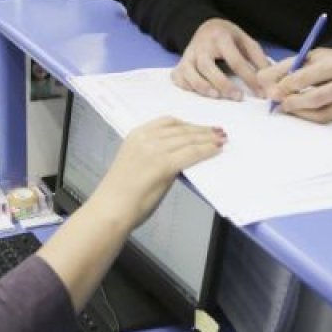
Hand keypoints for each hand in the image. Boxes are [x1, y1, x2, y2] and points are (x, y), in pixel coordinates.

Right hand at [92, 117, 224, 228]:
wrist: (111, 209)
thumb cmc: (121, 193)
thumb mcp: (136, 163)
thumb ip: (154, 154)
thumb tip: (178, 155)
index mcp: (136, 134)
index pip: (168, 122)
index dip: (188, 124)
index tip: (200, 127)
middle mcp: (145, 138)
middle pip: (181, 129)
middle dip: (202, 130)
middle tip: (217, 131)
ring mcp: (154, 150)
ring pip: (189, 139)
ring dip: (208, 139)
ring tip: (220, 140)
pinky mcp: (163, 165)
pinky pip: (191, 153)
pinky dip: (206, 151)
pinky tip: (215, 151)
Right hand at [172, 18, 268, 100]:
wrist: (206, 27)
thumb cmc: (228, 38)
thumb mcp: (245, 41)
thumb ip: (258, 59)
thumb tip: (270, 81)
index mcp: (221, 37)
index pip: (235, 60)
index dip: (249, 78)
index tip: (260, 93)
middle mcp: (201, 45)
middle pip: (207, 66)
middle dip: (222, 83)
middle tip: (237, 97)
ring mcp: (188, 55)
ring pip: (190, 72)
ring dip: (202, 86)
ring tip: (216, 96)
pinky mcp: (180, 64)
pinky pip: (178, 78)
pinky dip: (186, 87)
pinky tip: (199, 93)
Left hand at [257, 48, 331, 122]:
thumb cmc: (324, 62)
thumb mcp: (304, 58)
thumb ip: (281, 69)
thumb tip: (264, 86)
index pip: (307, 77)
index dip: (287, 85)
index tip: (273, 91)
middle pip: (317, 98)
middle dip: (293, 102)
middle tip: (277, 103)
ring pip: (322, 113)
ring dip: (299, 112)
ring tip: (286, 107)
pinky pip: (327, 119)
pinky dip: (308, 116)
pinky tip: (298, 111)